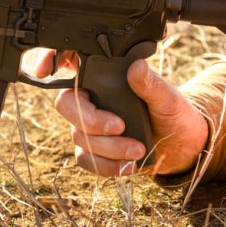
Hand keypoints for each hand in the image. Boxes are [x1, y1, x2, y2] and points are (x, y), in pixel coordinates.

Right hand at [22, 48, 208, 177]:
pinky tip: (128, 165)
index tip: (44, 69)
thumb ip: (152, 85)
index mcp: (105, 78)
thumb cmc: (173, 115)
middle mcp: (91, 100)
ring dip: (110, 147)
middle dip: (91, 120)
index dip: (50, 60)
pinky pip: (86, 160)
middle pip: (66, 104)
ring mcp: (88, 127)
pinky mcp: (93, 152)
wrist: (181, 147)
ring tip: (138, 149)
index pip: (70, 62)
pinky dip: (107, 166)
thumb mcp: (169, 98)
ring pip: (79, 136)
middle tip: (120, 126)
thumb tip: (137, 68)